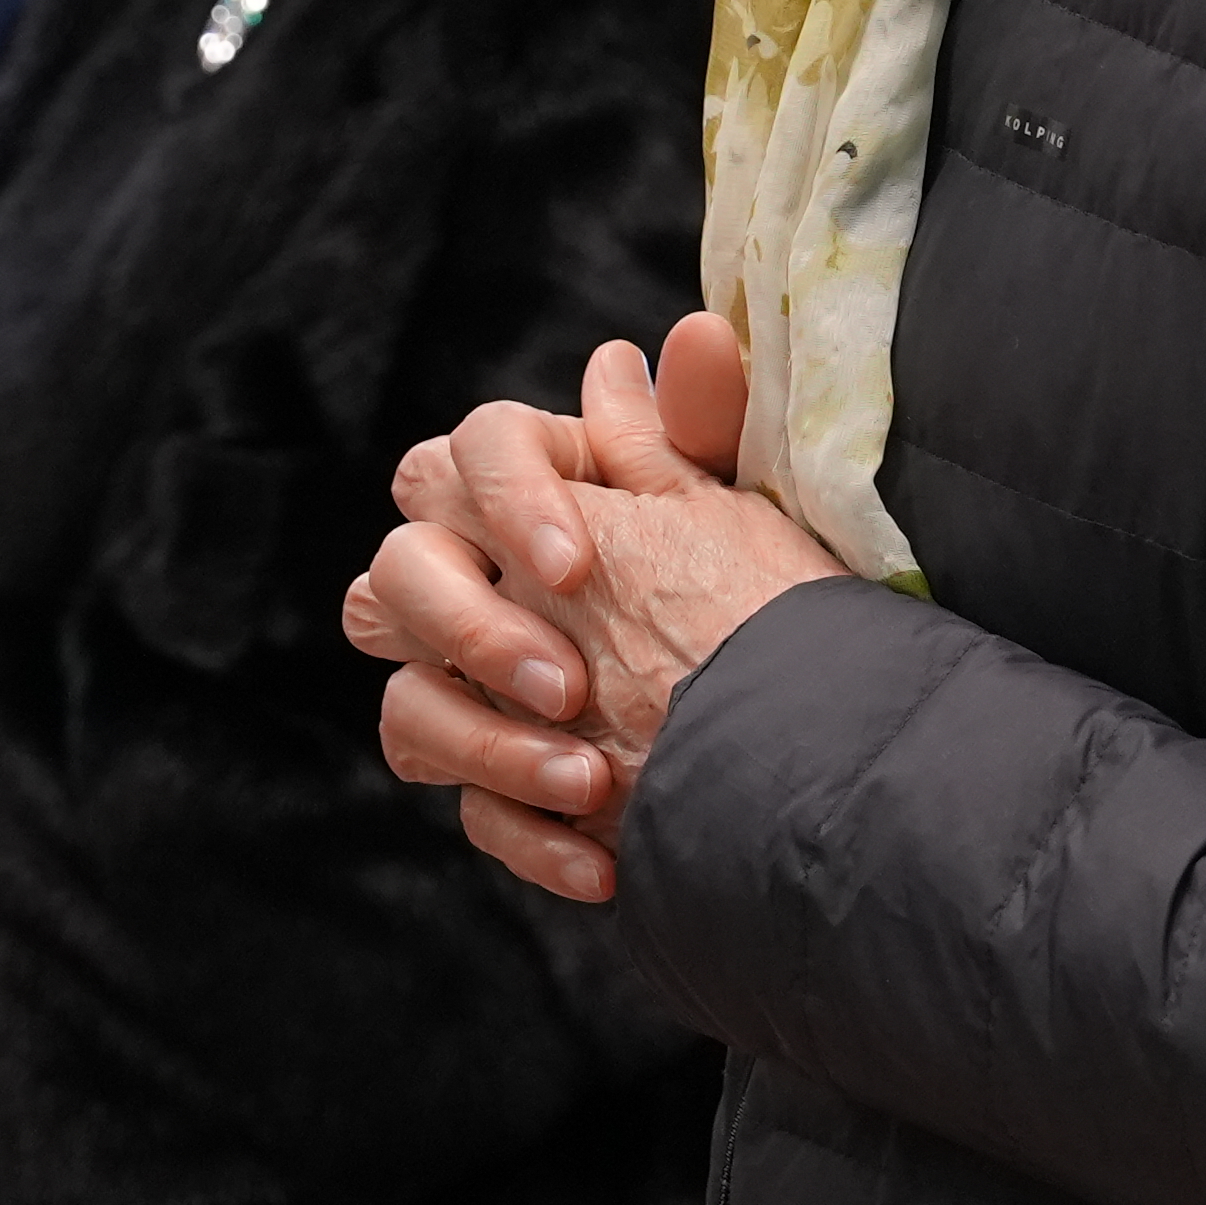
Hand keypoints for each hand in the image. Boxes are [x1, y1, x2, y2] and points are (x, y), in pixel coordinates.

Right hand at [344, 313, 836, 907]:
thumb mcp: (739, 517)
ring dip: (488, 748)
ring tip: (590, 782)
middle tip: (565, 683)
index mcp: (534, 496)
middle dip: (469, 630)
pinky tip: (603, 865)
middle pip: (395, 576)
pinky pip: (469, 813)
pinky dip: (530, 841)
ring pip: (408, 710)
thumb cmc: (766, 605)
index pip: (463, 455)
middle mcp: (484, 586)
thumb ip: (707, 433)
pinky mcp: (500, 785)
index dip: (503, 502)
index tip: (574, 564)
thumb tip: (695, 339)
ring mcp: (480, 694)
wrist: (810, 754)